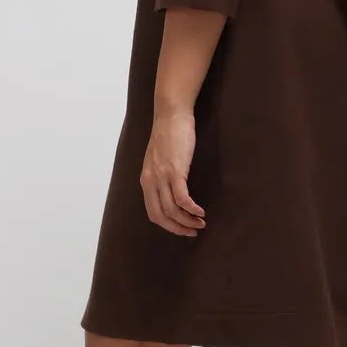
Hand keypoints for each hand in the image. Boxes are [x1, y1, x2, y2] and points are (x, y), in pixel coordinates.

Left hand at [140, 105, 206, 235]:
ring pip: (172, 210)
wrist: (171, 115)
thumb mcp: (159, 159)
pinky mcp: (175, 171)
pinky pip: (182, 198)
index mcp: (146, 180)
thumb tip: (171, 190)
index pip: (153, 213)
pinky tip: (200, 211)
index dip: (169, 225)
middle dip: (178, 228)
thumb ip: (161, 175)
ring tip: (201, 222)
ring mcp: (161, 176)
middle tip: (193, 231)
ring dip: (188, 221)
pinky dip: (191, 209)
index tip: (183, 228)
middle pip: (161, 216)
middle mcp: (150, 181)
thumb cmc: (169, 134)